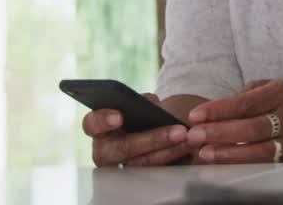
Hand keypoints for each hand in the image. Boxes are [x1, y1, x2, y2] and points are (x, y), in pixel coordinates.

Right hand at [81, 93, 195, 166]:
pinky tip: (190, 149)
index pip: (91, 124)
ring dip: (170, 151)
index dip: (103, 120)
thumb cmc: (141, 116)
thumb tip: (151, 103)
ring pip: (143, 164)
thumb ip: (142, 102)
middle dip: (153, 139)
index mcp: (100, 129)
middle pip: (124, 148)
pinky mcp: (137, 179)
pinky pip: (156, 173)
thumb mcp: (139, 105)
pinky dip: (175, 160)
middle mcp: (105, 152)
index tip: (119, 116)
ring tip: (189, 138)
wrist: (152, 132)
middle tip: (178, 131)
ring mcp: (120, 168)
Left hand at [186, 80, 282, 163]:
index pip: (247, 102)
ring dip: (229, 153)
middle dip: (220, 132)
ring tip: (205, 153)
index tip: (195, 115)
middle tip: (194, 136)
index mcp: (281, 93)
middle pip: (252, 128)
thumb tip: (213, 110)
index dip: (220, 109)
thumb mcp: (269, 87)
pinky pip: (264, 163)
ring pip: (259, 150)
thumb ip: (244, 95)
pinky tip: (223, 163)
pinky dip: (241, 163)